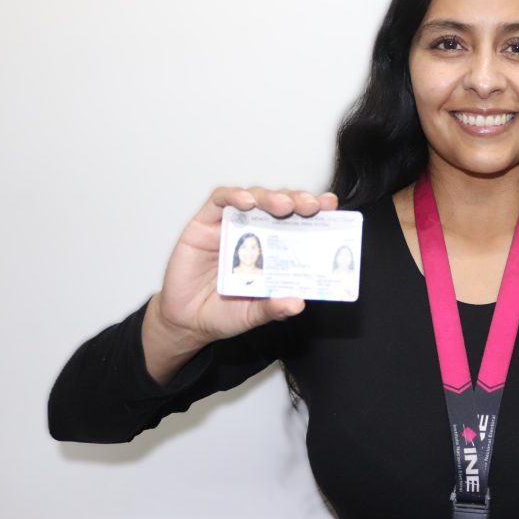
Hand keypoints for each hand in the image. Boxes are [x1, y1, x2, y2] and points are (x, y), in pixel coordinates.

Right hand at [143, 187, 337, 382]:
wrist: (186, 321)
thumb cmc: (224, 312)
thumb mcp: (254, 314)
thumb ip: (273, 308)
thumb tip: (297, 303)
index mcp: (275, 248)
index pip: (299, 222)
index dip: (315, 210)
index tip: (331, 206)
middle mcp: (255, 231)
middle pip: (280, 204)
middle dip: (298, 200)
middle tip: (311, 207)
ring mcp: (230, 225)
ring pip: (254, 197)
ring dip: (271, 197)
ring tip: (283, 206)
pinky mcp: (204, 223)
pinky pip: (219, 200)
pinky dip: (234, 196)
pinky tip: (246, 202)